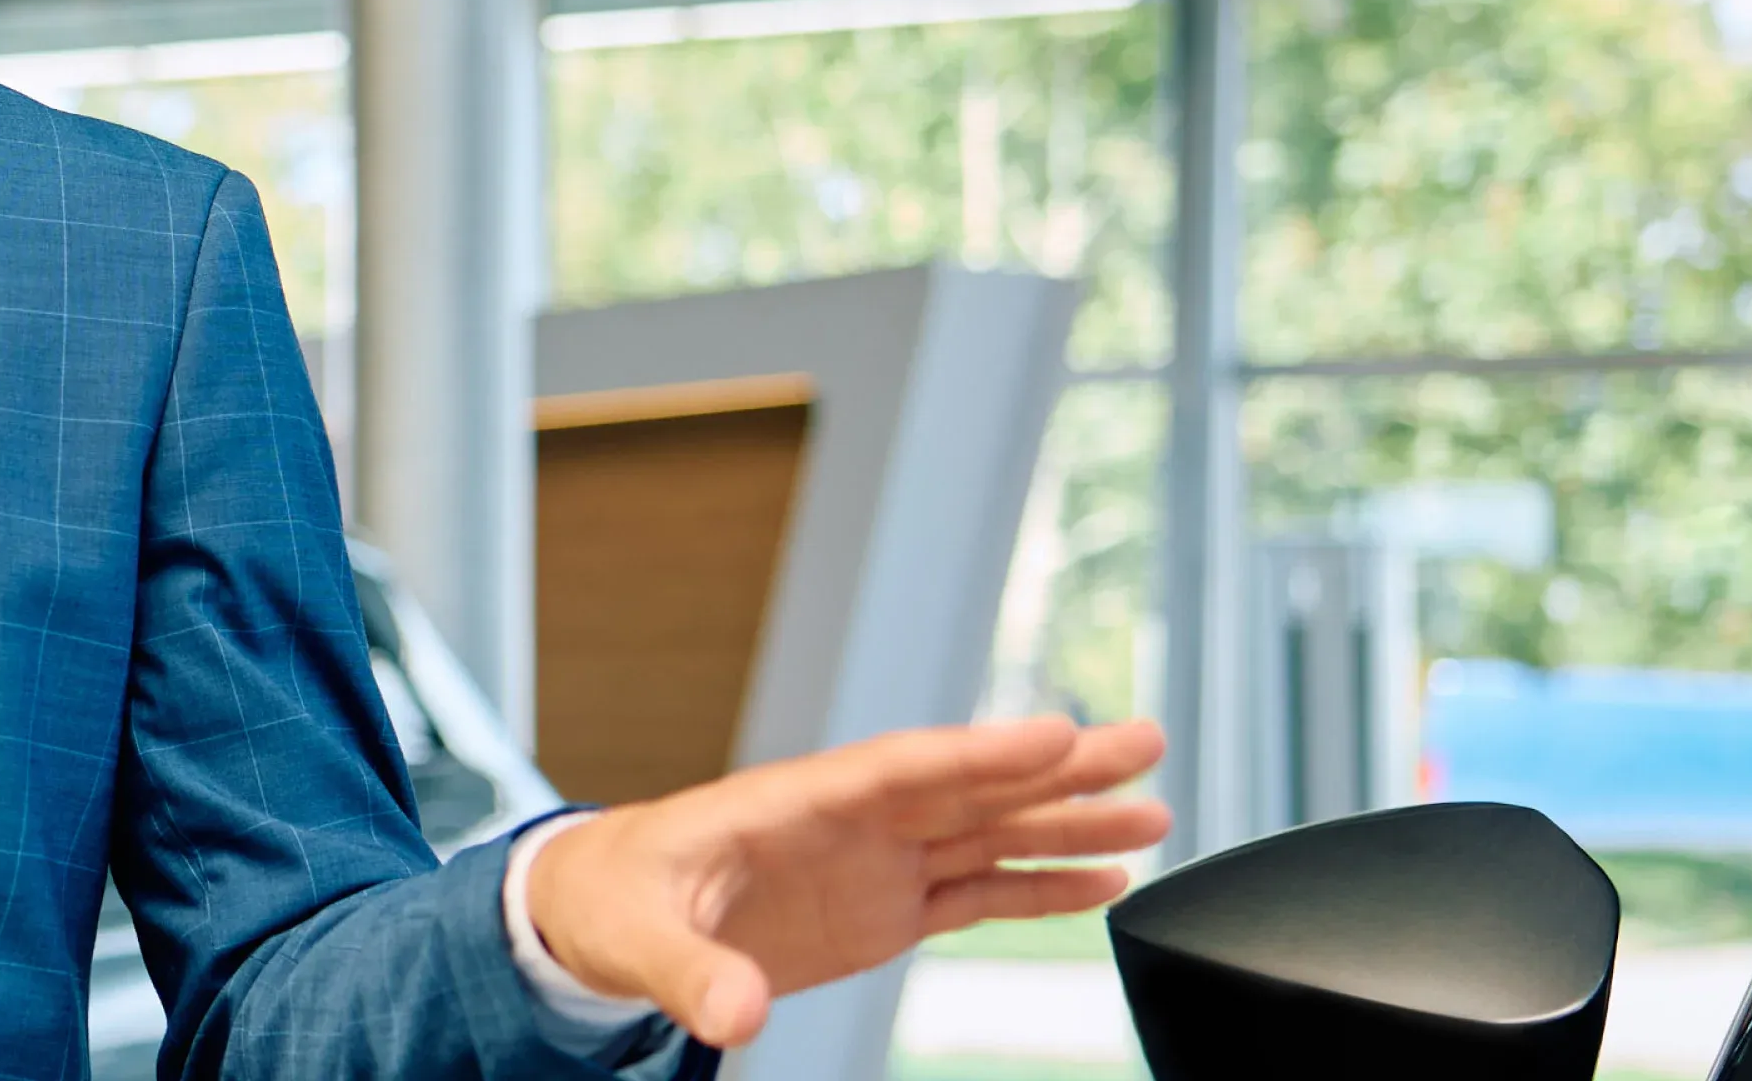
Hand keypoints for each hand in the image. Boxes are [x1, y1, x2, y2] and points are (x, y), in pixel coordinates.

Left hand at [521, 715, 1170, 1046]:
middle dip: (1058, 768)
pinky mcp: (882, 907)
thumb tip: (735, 1016)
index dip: (978, 753)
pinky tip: (1101, 878)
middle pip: (968, 786)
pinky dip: (1039, 886)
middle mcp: (848, 822)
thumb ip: (689, 972)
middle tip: (1147, 743)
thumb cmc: (608, 898)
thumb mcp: (635, 935)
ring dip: (1068, 822)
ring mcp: (872, 862)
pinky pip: (974, 890)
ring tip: (1154, 812)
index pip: (900, 768)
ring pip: (987, 832)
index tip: (1056, 734)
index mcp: (792, 803)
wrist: (598, 912)